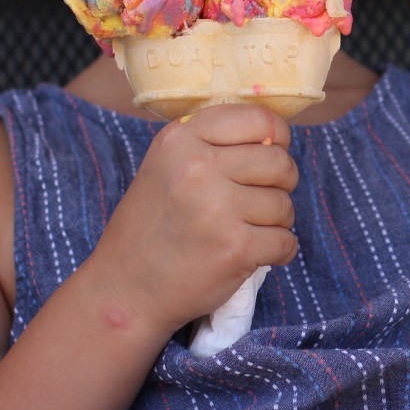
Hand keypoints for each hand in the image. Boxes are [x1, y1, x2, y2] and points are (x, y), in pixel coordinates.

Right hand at [80, 103, 298, 335]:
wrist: (123, 290)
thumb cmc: (152, 225)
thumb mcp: (167, 165)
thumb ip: (214, 145)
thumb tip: (276, 138)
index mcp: (181, 139)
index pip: (259, 120)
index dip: (277, 138)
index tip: (270, 154)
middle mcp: (198, 168)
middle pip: (280, 163)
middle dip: (281, 183)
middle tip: (260, 200)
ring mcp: (218, 209)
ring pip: (284, 205)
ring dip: (277, 221)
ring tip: (247, 230)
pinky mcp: (235, 249)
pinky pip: (286, 241)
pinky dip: (279, 251)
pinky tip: (253, 254)